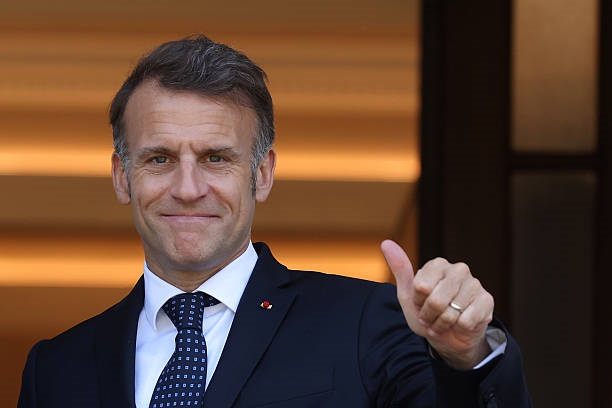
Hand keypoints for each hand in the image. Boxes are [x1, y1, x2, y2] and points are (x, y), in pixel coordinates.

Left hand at [381, 239, 493, 369]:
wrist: (448, 336)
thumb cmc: (425, 312)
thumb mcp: (408, 294)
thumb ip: (400, 269)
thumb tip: (386, 243)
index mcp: (437, 264)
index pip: (421, 286)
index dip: (418, 301)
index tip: (420, 302)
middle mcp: (458, 269)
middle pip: (436, 300)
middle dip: (429, 315)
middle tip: (431, 316)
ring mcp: (475, 284)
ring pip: (452, 312)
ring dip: (443, 324)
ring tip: (444, 321)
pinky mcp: (487, 300)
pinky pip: (466, 320)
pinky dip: (459, 328)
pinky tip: (459, 325)